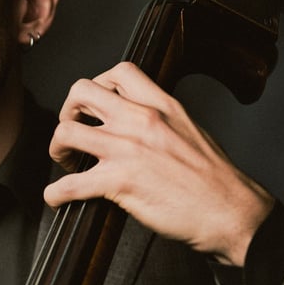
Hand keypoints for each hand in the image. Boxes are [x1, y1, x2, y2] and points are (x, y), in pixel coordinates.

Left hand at [43, 62, 273, 266]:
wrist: (229, 211)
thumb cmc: (214, 179)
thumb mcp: (190, 130)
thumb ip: (161, 122)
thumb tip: (138, 125)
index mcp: (161, 106)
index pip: (119, 72)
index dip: (98, 86)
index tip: (95, 108)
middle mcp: (140, 121)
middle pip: (81, 92)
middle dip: (68, 112)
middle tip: (74, 133)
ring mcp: (127, 150)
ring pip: (65, 132)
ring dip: (57, 149)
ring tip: (68, 164)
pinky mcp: (118, 183)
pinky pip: (68, 185)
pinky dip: (54, 193)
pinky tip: (57, 198)